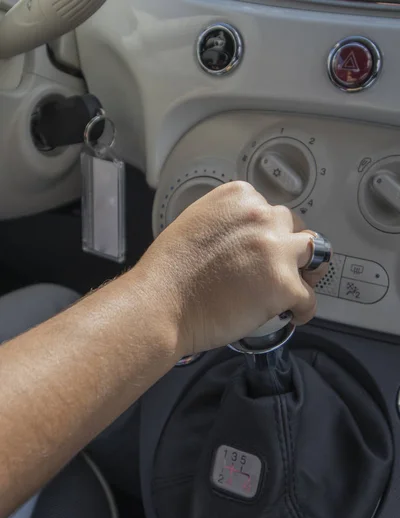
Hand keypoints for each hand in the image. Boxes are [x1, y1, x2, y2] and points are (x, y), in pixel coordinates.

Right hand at [140, 181, 328, 355]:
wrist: (161, 304)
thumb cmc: (168, 273)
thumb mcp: (196, 224)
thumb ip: (226, 223)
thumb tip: (240, 242)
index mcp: (239, 198)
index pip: (268, 210)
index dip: (266, 233)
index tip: (261, 248)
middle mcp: (262, 217)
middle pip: (293, 227)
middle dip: (286, 247)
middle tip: (278, 267)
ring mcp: (276, 250)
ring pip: (311, 253)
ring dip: (303, 271)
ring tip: (294, 287)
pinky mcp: (284, 284)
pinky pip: (309, 297)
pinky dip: (302, 308)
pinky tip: (292, 314)